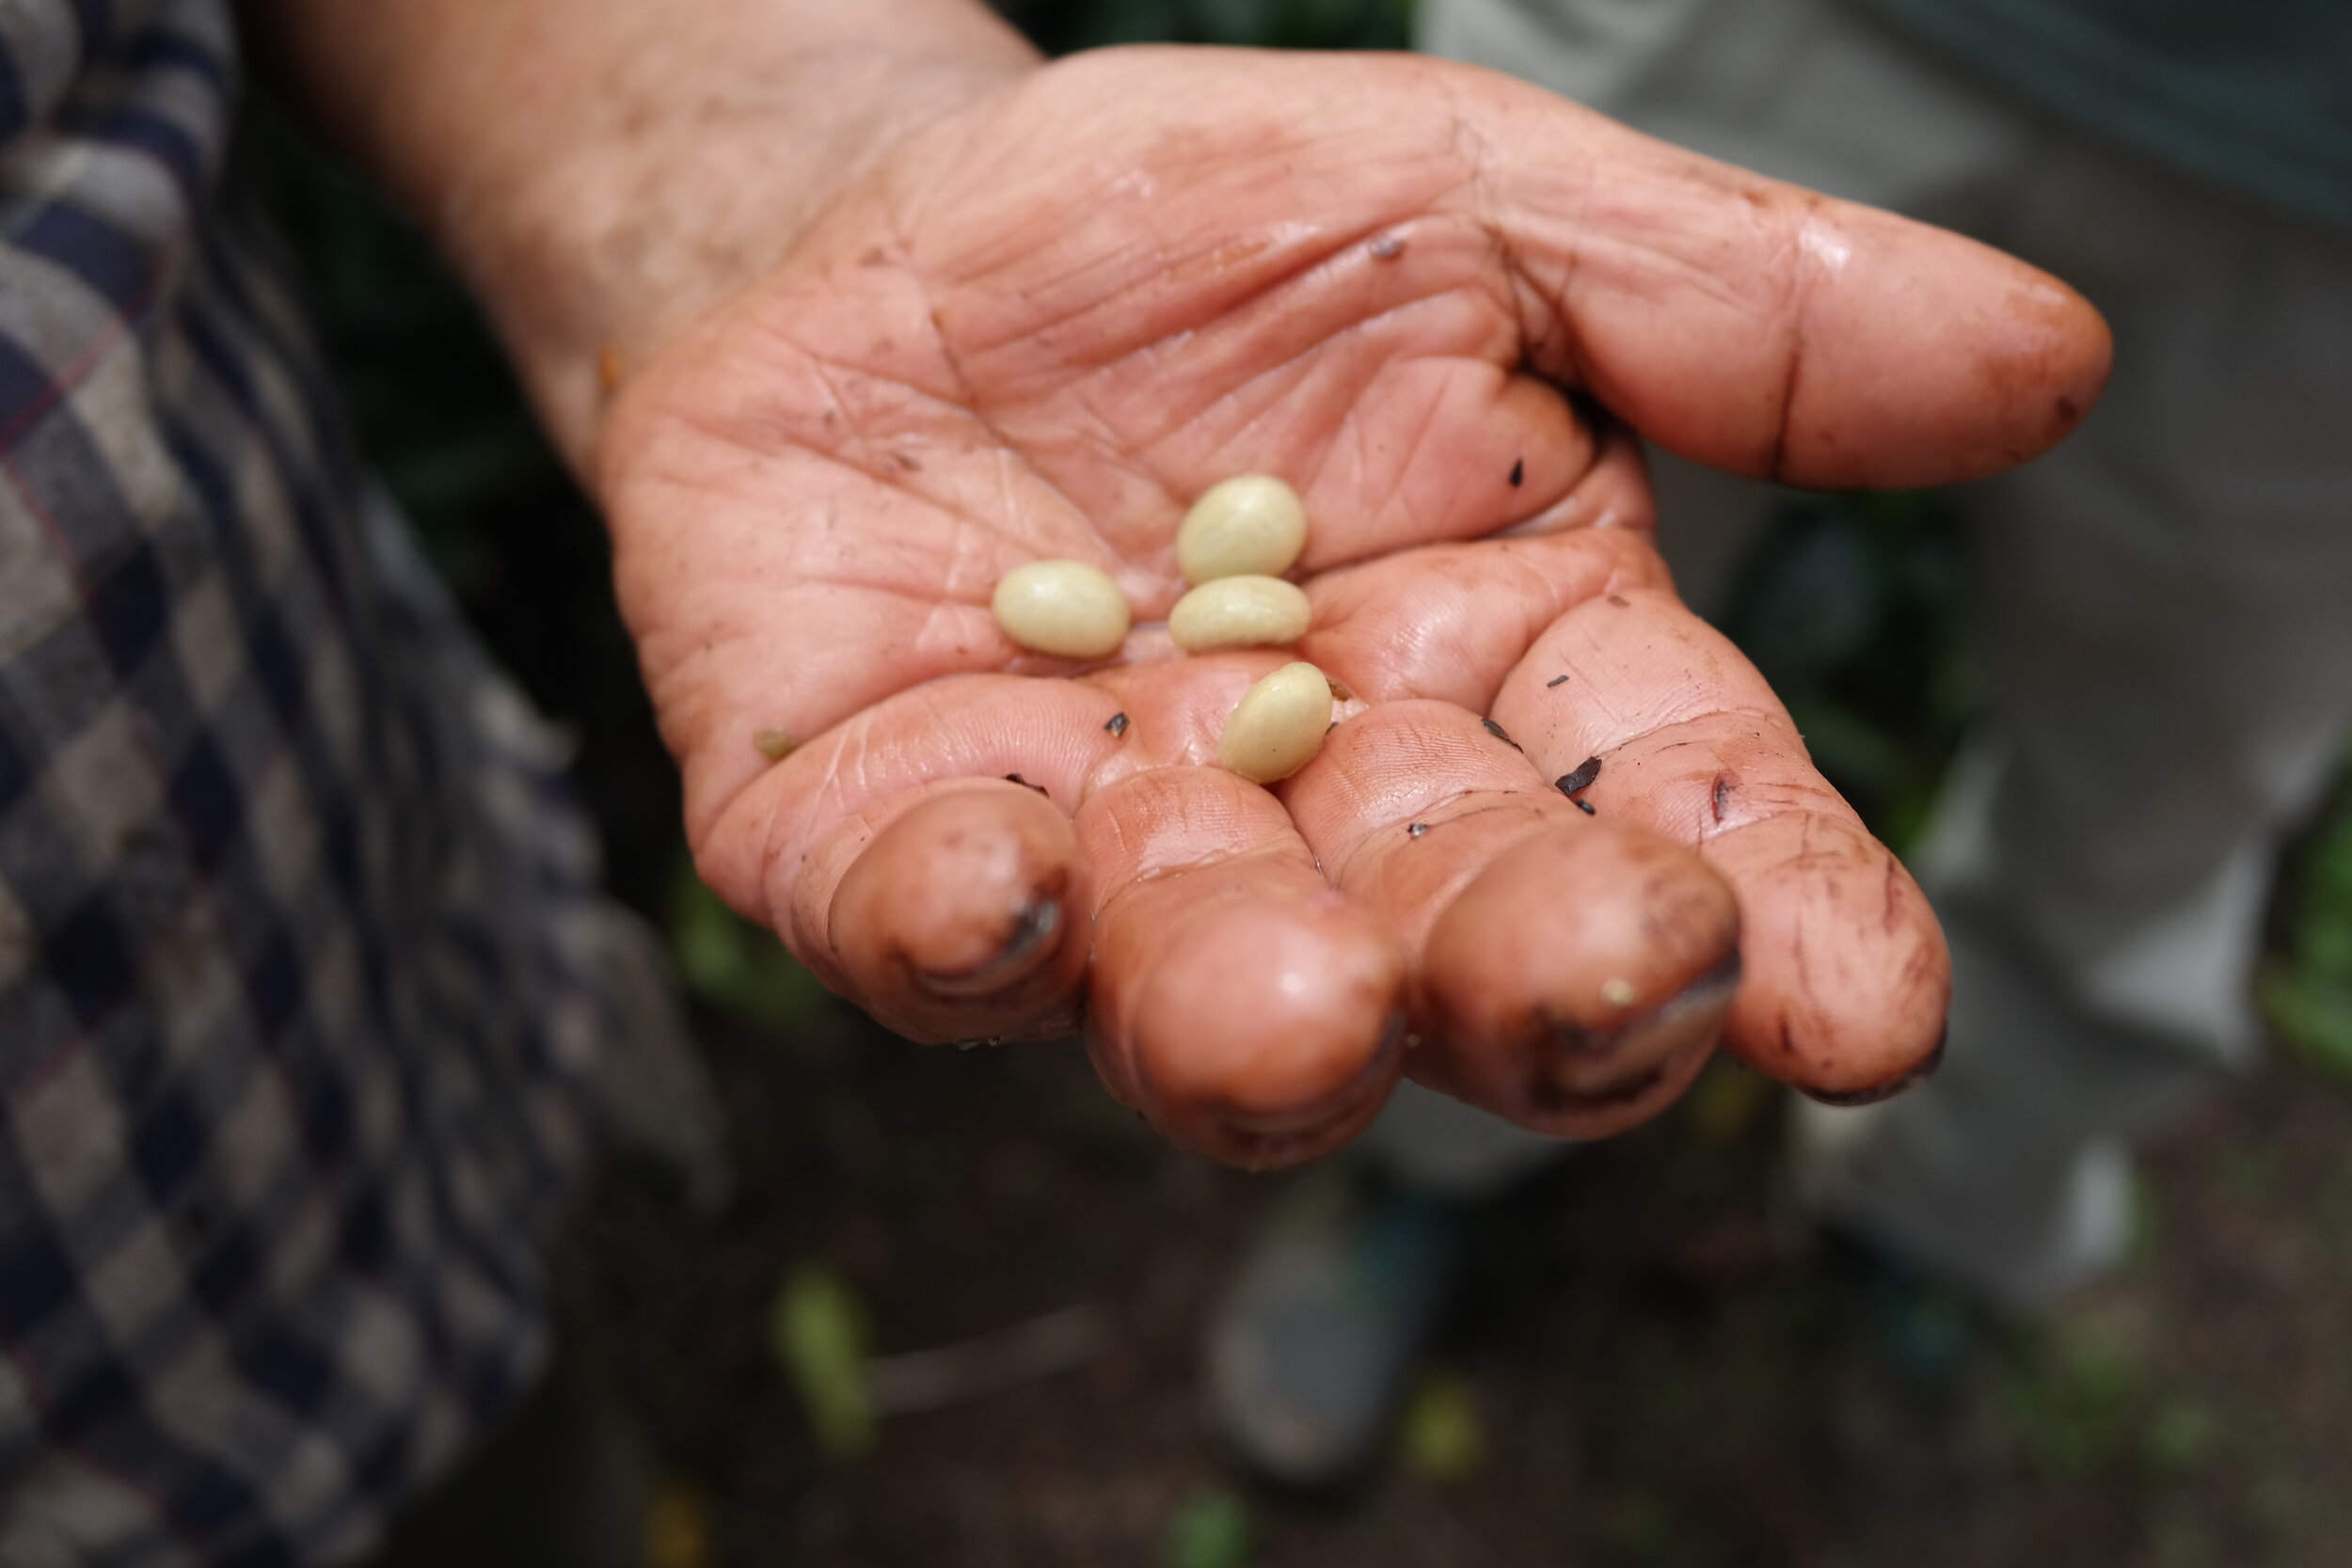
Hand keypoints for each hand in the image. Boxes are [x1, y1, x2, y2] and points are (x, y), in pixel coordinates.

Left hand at [596, 47, 2108, 1164]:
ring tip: (1302, 1011)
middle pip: (1462, 951)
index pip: (1679, 817)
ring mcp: (1101, 849)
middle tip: (1612, 975)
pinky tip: (995, 892)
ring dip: (1257, 1012)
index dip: (1785, 917)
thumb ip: (1720, 306)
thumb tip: (2044, 361)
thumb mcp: (1466, 210)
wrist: (875, 240)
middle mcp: (1320, 809)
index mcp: (1500, 673)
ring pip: (1203, 987)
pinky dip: (956, 929)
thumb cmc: (1188, 242)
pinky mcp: (879, 843)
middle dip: (1540, 984)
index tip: (1866, 1012)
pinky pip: (920, 928)